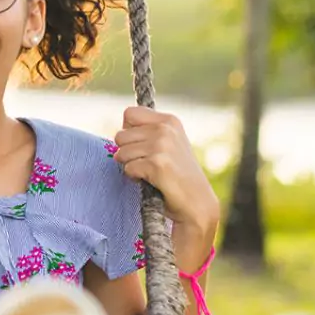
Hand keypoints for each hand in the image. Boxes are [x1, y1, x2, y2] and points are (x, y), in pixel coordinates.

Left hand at [113, 107, 219, 231]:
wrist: (196, 201)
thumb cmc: (177, 174)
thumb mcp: (168, 144)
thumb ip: (147, 132)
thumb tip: (118, 133)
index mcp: (169, 120)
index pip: (129, 113)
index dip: (128, 131)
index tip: (140, 145)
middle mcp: (165, 129)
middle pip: (120, 135)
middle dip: (126, 152)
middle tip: (145, 163)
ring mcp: (162, 145)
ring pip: (121, 153)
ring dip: (130, 166)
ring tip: (149, 172)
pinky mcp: (157, 164)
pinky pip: (128, 168)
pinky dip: (135, 177)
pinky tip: (151, 180)